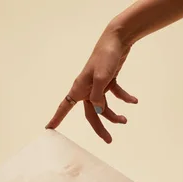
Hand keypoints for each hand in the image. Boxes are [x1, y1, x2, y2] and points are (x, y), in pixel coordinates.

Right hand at [45, 27, 137, 143]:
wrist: (117, 40)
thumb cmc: (105, 56)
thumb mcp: (102, 77)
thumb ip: (98, 95)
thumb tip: (98, 111)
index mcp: (80, 88)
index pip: (65, 106)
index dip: (57, 118)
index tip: (49, 128)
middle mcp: (86, 89)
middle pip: (91, 114)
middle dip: (100, 127)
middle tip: (109, 140)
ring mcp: (97, 85)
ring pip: (104, 106)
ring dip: (114, 114)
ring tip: (125, 120)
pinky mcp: (108, 81)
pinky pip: (115, 94)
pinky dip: (124, 98)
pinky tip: (133, 101)